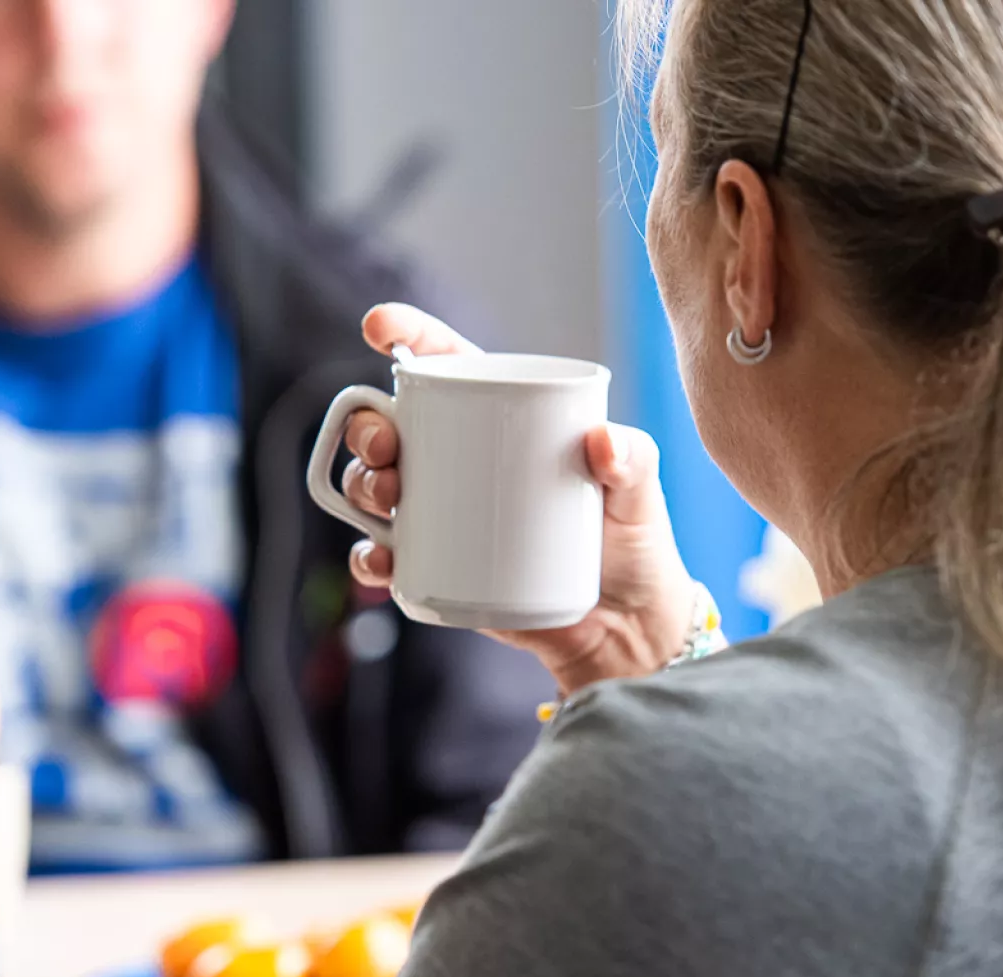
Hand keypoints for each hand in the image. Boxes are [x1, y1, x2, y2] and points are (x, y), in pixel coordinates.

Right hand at [343, 303, 695, 694]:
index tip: (379, 327)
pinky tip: (382, 561)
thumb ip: (633, 460)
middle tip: (386, 448)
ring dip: (363, 487)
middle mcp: (460, 460)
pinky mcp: (439, 567)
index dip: (408, 336)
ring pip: (375, 487)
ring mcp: (444, 514)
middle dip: (368, 427)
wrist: (625, 623)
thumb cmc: (632, 538)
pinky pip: (387, 558)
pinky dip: (372, 559)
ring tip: (387, 499)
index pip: (448, 365)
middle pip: (391, 426)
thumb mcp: (640, 491)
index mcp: (502, 418)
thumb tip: (603, 442)